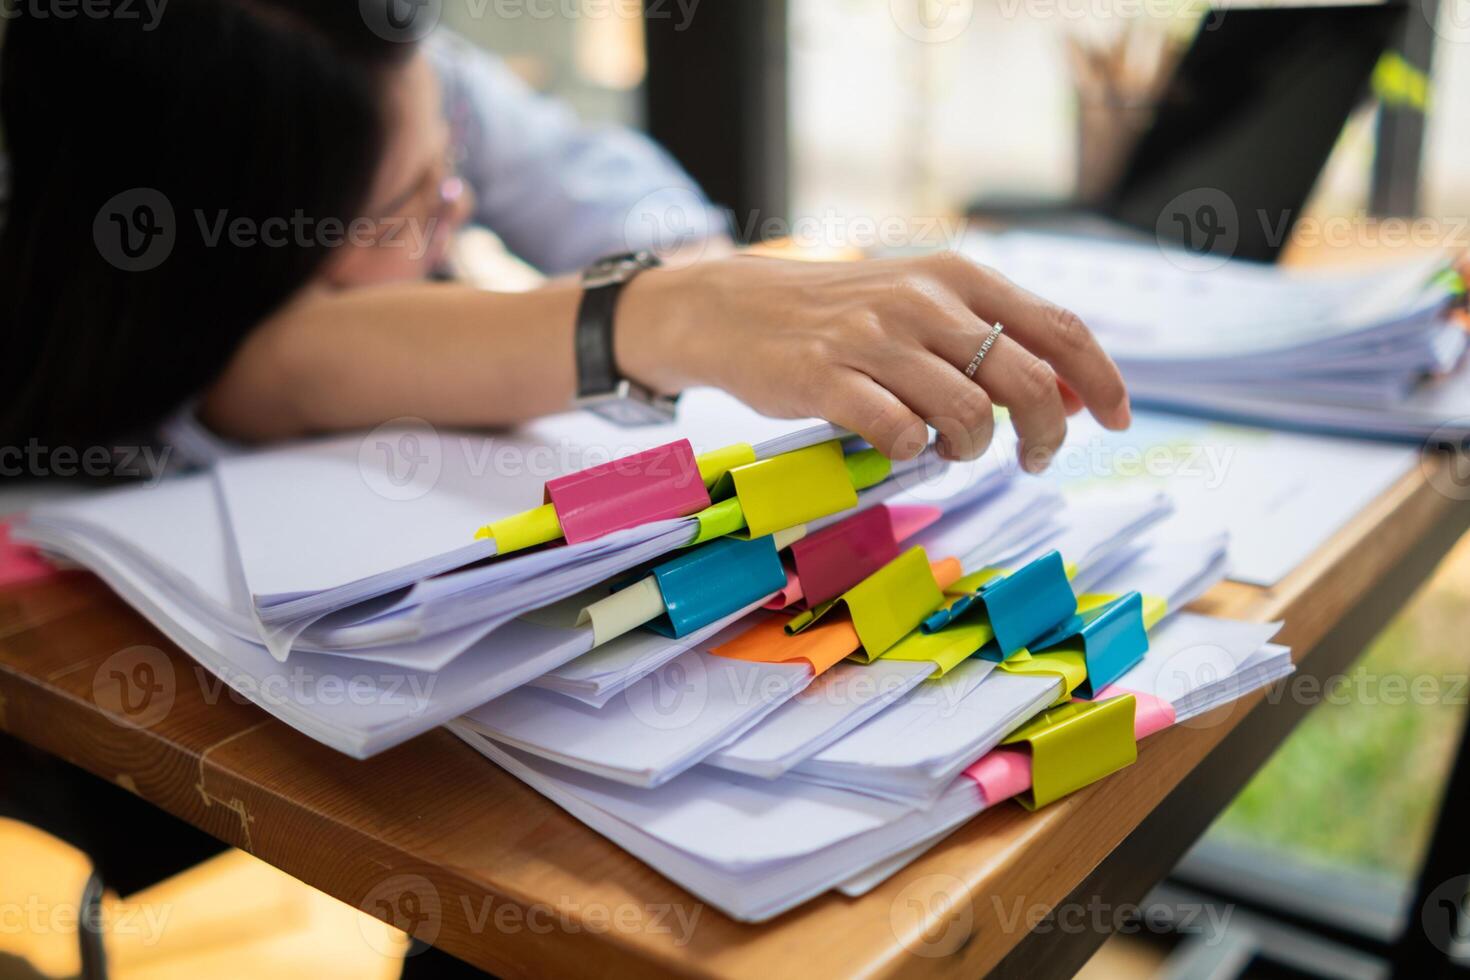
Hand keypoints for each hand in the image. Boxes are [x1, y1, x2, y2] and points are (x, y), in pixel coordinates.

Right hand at [617, 252, 1130, 470]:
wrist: (733, 307)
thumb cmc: (840, 315)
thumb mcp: (921, 305)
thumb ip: (992, 339)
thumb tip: (1073, 395)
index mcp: (956, 275)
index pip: (1057, 326)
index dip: (1100, 378)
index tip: (1118, 419)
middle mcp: (922, 299)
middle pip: (1024, 380)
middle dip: (1045, 434)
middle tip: (1034, 459)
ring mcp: (873, 337)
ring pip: (967, 415)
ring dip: (972, 448)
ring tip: (950, 448)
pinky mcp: (826, 377)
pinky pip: (900, 433)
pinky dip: (913, 452)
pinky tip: (900, 444)